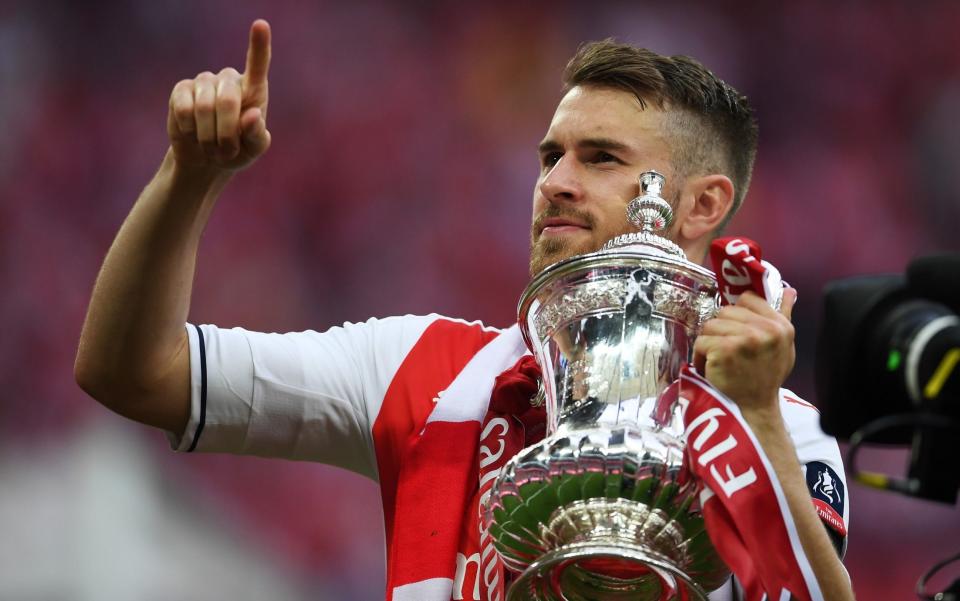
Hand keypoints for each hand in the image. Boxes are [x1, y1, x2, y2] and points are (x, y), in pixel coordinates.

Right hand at [166, 19, 271, 173]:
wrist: (206, 159)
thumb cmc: (237, 151)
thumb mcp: (253, 150)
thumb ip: (257, 136)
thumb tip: (252, 115)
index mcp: (253, 89)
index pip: (257, 64)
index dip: (259, 45)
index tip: (261, 25)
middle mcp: (228, 79)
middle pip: (228, 100)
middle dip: (227, 134)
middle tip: (227, 152)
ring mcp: (203, 82)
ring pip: (204, 108)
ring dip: (209, 137)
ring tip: (212, 148)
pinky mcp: (181, 90)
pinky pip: (184, 109)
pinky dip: (190, 130)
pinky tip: (192, 133)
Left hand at [693, 289, 798, 418]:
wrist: (756, 407)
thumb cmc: (767, 375)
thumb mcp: (784, 345)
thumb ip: (784, 315)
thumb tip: (789, 290)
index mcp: (780, 325)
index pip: (748, 299)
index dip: (737, 313)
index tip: (736, 329)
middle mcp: (764, 330)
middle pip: (725, 311)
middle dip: (721, 329)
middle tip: (727, 349)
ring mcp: (744, 339)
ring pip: (710, 325)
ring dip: (709, 342)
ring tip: (719, 358)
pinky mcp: (724, 350)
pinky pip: (701, 341)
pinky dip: (700, 355)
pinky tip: (710, 367)